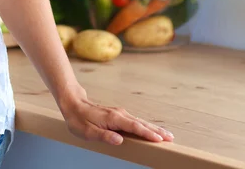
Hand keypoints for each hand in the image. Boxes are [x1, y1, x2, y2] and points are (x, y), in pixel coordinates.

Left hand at [58, 84, 173, 145]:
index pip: (134, 127)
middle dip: (156, 131)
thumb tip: (119, 140)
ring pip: (139, 121)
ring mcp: (119, 113)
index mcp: (112, 119)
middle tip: (171, 138)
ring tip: (167, 135)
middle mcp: (119, 114)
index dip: (147, 133)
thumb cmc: (78, 119)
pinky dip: (145, 126)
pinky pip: (135, 121)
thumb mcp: (87, 132)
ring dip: (153, 128)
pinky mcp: (118, 115)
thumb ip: (103, 136)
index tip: (159, 139)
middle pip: (141, 123)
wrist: (73, 103)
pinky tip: (151, 130)